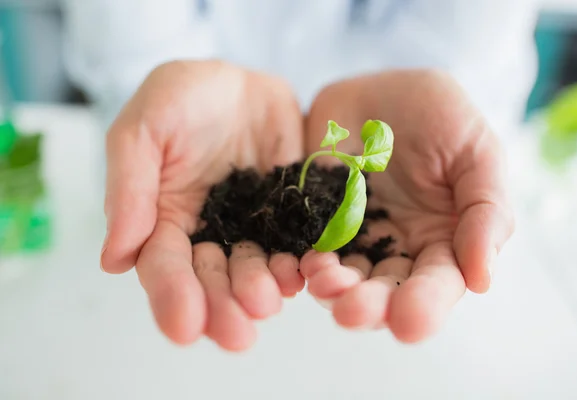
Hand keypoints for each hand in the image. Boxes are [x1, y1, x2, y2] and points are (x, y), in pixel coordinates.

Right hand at [100, 61, 304, 349]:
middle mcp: (210, 233)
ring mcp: (253, 226)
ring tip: (268, 305)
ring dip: (261, 292)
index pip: (165, 267)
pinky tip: (303, 275)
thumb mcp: (143, 130)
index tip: (184, 327)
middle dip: (223, 308)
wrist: (238, 81)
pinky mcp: (290, 214)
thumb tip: (113, 259)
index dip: (173, 297)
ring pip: (256, 268)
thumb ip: (129, 189)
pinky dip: (300, 261)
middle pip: (213, 279)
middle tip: (237, 335)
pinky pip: (297, 242)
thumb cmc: (181, 99)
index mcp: (165, 220)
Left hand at [302, 70, 513, 341]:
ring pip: (343, 278)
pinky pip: (307, 248)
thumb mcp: (475, 152)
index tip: (409, 323)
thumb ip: (485, 211)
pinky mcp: (316, 222)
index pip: (438, 283)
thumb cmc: (439, 115)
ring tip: (324, 283)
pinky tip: (303, 261)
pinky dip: (303, 261)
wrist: (379, 88)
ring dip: (333, 289)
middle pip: (386, 291)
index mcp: (443, 240)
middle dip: (370, 306)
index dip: (425, 305)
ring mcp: (353, 237)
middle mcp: (397, 249)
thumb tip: (482, 278)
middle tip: (352, 312)